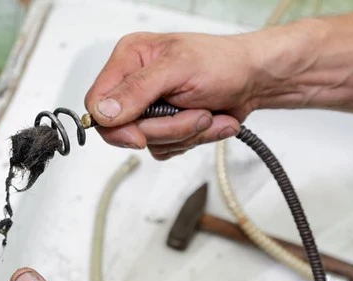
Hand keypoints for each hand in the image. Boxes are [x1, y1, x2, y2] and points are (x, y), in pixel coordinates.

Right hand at [84, 31, 257, 159]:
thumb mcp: (178, 69)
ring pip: (149, 143)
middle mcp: (134, 84)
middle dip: (165, 128)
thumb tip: (103, 111)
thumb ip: (137, 90)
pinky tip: (209, 120)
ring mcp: (150, 108)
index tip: (140, 134)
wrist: (255, 79)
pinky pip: (165, 149)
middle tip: (194, 113)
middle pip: (124, 130)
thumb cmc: (223, 63)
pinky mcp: (165, 127)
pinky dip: (193, 139)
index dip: (115, 125)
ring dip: (185, 133)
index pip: (97, 103)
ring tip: (206, 112)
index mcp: (129, 60)